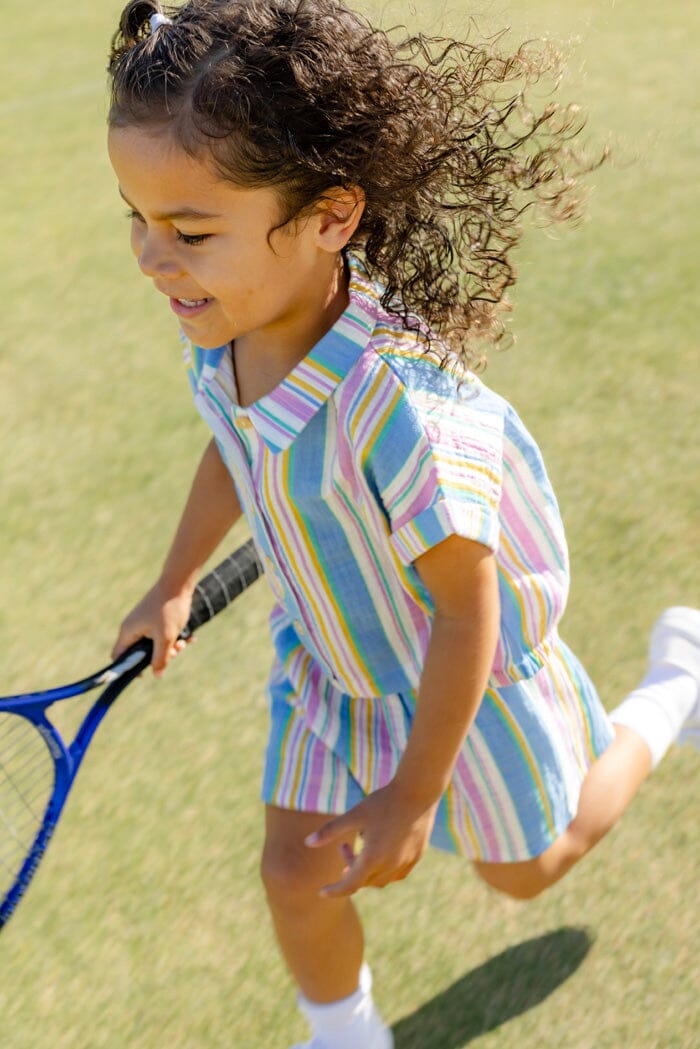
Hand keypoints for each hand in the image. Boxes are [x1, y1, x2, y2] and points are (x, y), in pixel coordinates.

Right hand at [112, 579, 194, 675]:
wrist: (179, 583)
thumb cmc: (169, 609)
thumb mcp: (166, 638)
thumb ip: (160, 658)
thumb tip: (157, 675)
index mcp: (128, 632)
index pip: (118, 657)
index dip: (129, 668)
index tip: (145, 672)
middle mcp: (133, 627)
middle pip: (140, 653)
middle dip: (159, 656)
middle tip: (174, 652)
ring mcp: (144, 622)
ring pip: (154, 645)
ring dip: (170, 647)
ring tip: (183, 642)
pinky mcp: (155, 618)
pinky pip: (162, 635)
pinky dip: (174, 638)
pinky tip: (189, 636)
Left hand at [305, 782, 437, 896]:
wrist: (418, 791)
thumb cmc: (383, 802)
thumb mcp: (354, 815)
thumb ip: (330, 831)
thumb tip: (307, 842)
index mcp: (372, 858)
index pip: (349, 885)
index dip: (334, 890)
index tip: (322, 892)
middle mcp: (390, 865)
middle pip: (364, 881)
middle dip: (350, 870)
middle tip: (344, 847)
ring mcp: (406, 862)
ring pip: (382, 880)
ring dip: (367, 872)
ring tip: (361, 851)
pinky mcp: (417, 856)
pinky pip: (397, 874)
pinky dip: (384, 871)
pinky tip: (381, 854)